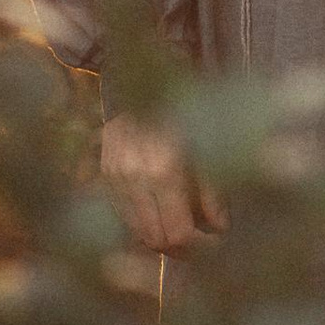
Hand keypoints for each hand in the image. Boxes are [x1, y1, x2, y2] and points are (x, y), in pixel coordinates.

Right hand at [99, 114, 224, 253]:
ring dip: (162, 236)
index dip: (200, 248)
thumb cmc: (189, 108)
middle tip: (204, 242)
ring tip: (186, 228)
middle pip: (155, 239)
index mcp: (163, 171)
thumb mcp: (211, 146)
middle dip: (182, 248)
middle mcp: (133, 177)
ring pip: (136, 230)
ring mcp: (114, 175)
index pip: (177, 234)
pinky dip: (144, 220)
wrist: (149, 76)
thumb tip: (220, 228)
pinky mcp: (104, 171)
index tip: (218, 245)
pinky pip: (123, 213)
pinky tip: (164, 211)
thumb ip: (214, 193)